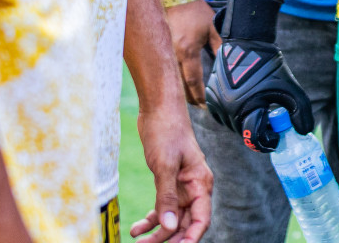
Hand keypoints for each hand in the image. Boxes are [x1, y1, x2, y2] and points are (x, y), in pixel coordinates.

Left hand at [129, 102, 213, 241]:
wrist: (158, 108)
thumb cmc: (166, 131)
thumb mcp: (164, 165)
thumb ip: (167, 197)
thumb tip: (169, 227)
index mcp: (200, 183)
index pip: (201, 219)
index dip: (190, 238)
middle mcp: (194, 187)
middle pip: (185, 223)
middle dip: (169, 239)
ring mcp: (181, 185)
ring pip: (172, 218)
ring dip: (157, 232)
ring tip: (138, 242)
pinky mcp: (168, 181)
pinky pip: (162, 207)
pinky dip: (151, 219)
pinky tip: (137, 228)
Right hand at [166, 0, 220, 106]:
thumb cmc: (197, 13)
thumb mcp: (213, 28)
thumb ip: (221, 47)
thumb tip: (230, 64)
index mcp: (188, 51)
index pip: (193, 81)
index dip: (200, 95)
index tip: (207, 105)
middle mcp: (174, 55)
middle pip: (180, 86)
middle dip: (190, 99)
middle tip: (202, 107)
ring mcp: (165, 54)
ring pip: (173, 81)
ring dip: (182, 92)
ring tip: (194, 101)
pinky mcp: (162, 52)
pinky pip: (168, 72)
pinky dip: (175, 82)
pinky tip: (182, 87)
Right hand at [203, 0, 312, 152]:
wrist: (248, 43)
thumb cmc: (271, 66)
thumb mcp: (291, 89)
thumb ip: (301, 112)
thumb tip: (304, 133)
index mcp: (246, 107)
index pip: (253, 138)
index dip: (267, 141)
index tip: (275, 137)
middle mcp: (227, 108)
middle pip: (243, 132)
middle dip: (258, 131)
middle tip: (270, 125)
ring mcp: (216, 102)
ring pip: (232, 125)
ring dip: (245, 123)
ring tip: (259, 113)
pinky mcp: (210, 96)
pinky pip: (221, 115)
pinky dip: (233, 115)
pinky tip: (247, 106)